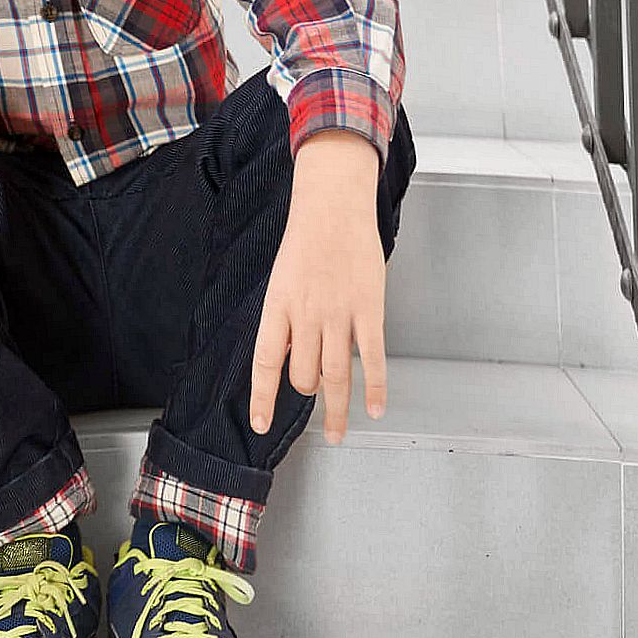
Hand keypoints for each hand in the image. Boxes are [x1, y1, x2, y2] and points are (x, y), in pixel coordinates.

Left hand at [249, 131, 387, 444]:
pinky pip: (372, 358)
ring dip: (337, 409)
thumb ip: (284, 320)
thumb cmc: (307, 241)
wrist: (334, 205)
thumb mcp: (282, 281)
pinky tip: (375, 408)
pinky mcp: (369, 309)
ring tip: (339, 432)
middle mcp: (306, 314)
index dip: (262, 397)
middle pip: (303, 373)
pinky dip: (375, 387)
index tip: (262, 425)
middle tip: (314, 400)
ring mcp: (339, 313)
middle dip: (307, 393)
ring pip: (335, 375)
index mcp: (277, 307)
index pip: (265, 362)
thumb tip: (285, 357)